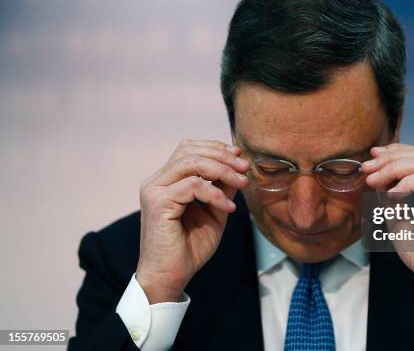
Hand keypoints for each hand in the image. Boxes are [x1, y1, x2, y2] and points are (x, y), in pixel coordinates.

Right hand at [136, 140, 249, 302]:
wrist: (170, 278)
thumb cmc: (189, 248)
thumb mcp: (214, 213)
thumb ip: (222, 189)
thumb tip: (238, 167)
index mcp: (166, 181)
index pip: (188, 149)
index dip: (216, 148)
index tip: (240, 157)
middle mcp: (156, 182)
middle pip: (189, 150)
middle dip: (222, 156)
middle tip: (245, 169)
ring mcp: (154, 191)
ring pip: (191, 162)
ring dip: (222, 170)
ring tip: (242, 183)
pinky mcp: (158, 203)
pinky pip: (192, 185)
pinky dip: (215, 194)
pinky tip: (228, 208)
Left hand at [362, 143, 413, 304]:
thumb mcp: (395, 216)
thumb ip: (388, 194)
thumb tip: (375, 173)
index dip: (393, 152)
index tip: (370, 158)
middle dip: (389, 159)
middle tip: (367, 170)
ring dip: (394, 169)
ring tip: (375, 182)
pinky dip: (408, 184)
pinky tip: (394, 196)